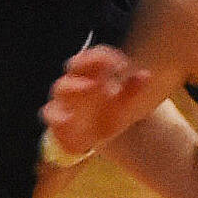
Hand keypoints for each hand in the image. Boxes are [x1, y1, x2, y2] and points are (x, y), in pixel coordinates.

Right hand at [40, 45, 154, 161]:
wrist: (91, 140)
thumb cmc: (107, 115)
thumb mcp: (123, 105)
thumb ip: (132, 91)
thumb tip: (145, 75)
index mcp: (91, 74)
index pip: (94, 57)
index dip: (105, 56)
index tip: (122, 64)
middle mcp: (75, 82)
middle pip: (75, 65)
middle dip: (88, 63)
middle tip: (105, 66)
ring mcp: (63, 100)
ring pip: (62, 86)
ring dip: (75, 86)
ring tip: (89, 87)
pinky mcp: (56, 119)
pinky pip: (52, 113)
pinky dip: (59, 116)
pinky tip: (69, 119)